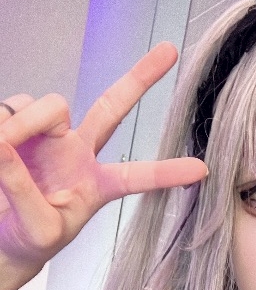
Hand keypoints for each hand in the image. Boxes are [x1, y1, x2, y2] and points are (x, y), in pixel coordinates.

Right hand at [0, 43, 206, 289]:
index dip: (166, 173)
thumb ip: (25, 192)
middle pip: (112, 108)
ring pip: (48, 108)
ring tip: (2, 151)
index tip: (201, 170)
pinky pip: (10, 111)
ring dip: (23, 126)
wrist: (2, 237)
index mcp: (96, 185)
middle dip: (140, 79)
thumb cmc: (28, 238)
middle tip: (171, 51)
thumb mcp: (37, 229)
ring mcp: (50, 137)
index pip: (136, 177)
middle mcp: (78, 153)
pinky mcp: (18, 125)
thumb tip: (4, 146)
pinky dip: (2, 126)